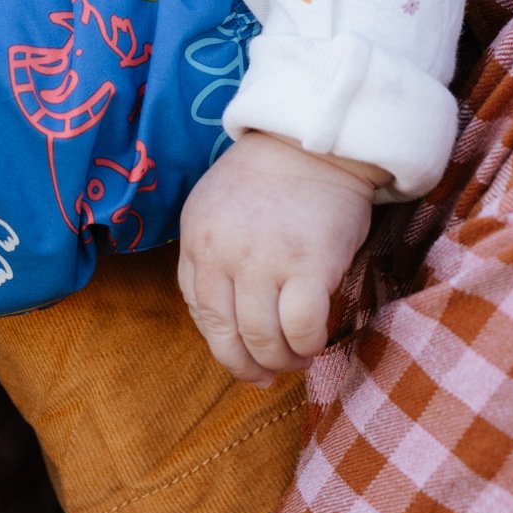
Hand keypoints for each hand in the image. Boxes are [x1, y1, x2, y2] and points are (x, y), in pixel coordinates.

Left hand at [177, 132, 382, 382]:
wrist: (314, 140)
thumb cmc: (272, 179)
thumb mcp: (218, 210)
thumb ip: (214, 260)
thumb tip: (229, 323)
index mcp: (196, 241)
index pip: (201, 314)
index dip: (224, 347)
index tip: (245, 360)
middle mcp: (222, 254)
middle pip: (227, 337)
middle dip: (250, 366)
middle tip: (271, 373)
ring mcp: (264, 260)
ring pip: (264, 339)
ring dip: (282, 360)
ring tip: (298, 356)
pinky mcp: (308, 265)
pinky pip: (302, 328)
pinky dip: (308, 345)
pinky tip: (316, 341)